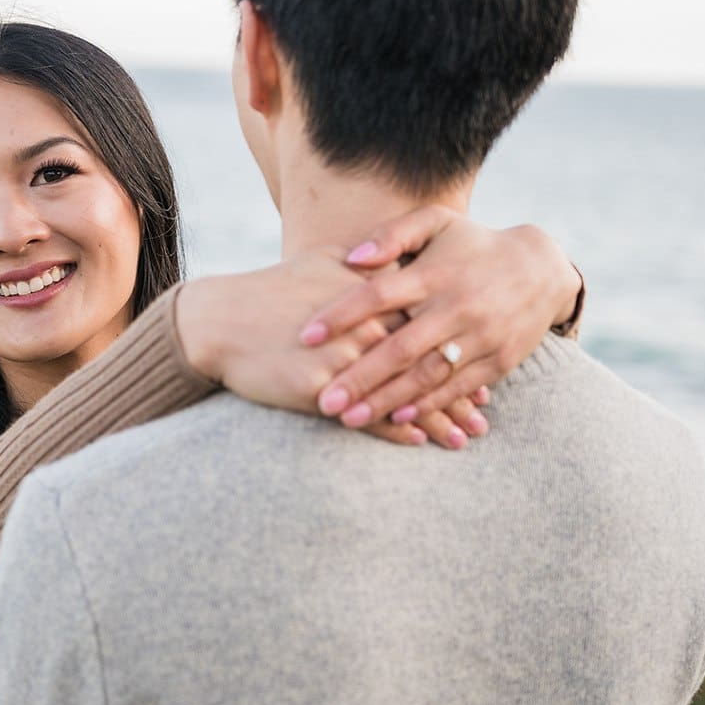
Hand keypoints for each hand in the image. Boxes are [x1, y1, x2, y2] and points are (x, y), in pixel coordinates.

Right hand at [175, 248, 488, 447]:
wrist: (219, 320)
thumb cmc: (271, 290)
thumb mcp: (320, 263)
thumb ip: (364, 263)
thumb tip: (394, 261)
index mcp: (368, 296)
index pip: (427, 321)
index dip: (457, 343)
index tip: (482, 359)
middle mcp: (363, 326)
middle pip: (425, 360)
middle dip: (459, 386)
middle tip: (485, 409)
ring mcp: (343, 359)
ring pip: (402, 392)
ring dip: (437, 417)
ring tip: (466, 438)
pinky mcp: (319, 388)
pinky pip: (365, 414)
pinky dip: (395, 430)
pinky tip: (418, 443)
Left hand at [299, 206, 581, 431]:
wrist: (544, 267)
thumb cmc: (473, 244)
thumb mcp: (437, 223)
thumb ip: (393, 234)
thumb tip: (351, 258)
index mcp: (435, 273)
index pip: (380, 295)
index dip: (342, 315)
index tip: (306, 335)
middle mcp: (457, 306)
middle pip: (400, 347)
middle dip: (359, 377)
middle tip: (323, 400)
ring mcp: (480, 336)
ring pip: (427, 375)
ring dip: (387, 400)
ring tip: (349, 419)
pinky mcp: (498, 360)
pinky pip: (458, 388)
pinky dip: (428, 405)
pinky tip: (398, 420)